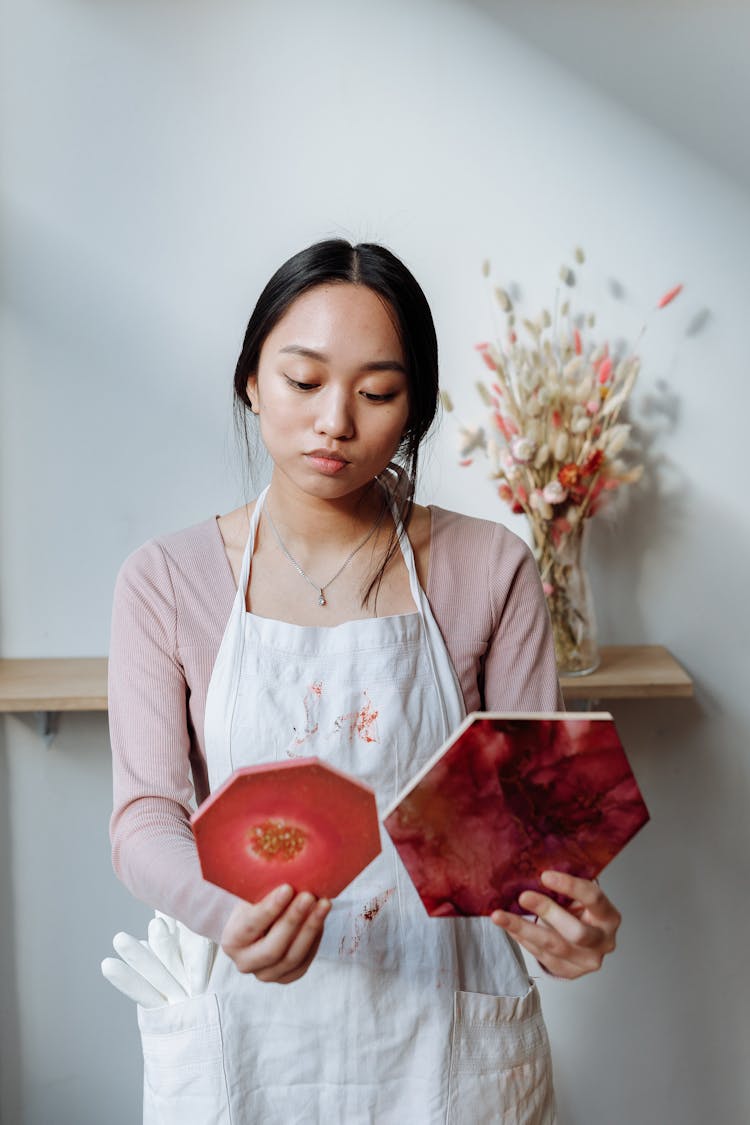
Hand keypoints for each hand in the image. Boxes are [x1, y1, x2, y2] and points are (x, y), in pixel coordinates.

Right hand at [221, 884, 330, 983]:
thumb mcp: (253, 894)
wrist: (260, 924)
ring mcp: (266, 974)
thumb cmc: (256, 904)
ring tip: (323, 904)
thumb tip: (290, 872)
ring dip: (310, 928)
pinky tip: (321, 918)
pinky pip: (304, 962)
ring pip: (292, 958)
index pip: (251, 926)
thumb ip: (264, 889)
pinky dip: (315, 939)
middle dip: (293, 920)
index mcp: (232, 940)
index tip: (288, 888)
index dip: (270, 908)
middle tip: (309, 896)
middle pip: (273, 948)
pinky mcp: (286, 977)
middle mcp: (245, 963)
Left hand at [490, 870, 620, 979]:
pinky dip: (523, 939)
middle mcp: (603, 941)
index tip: (545, 876)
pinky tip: (510, 927)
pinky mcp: (569, 971)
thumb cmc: (581, 911)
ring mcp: (587, 960)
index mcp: (609, 916)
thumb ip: (565, 888)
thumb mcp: (579, 897)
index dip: (570, 886)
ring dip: (523, 929)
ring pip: (553, 946)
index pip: (593, 898)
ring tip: (500, 916)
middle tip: (523, 897)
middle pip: (576, 931)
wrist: (586, 942)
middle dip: (548, 912)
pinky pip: (542, 955)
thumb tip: (532, 869)